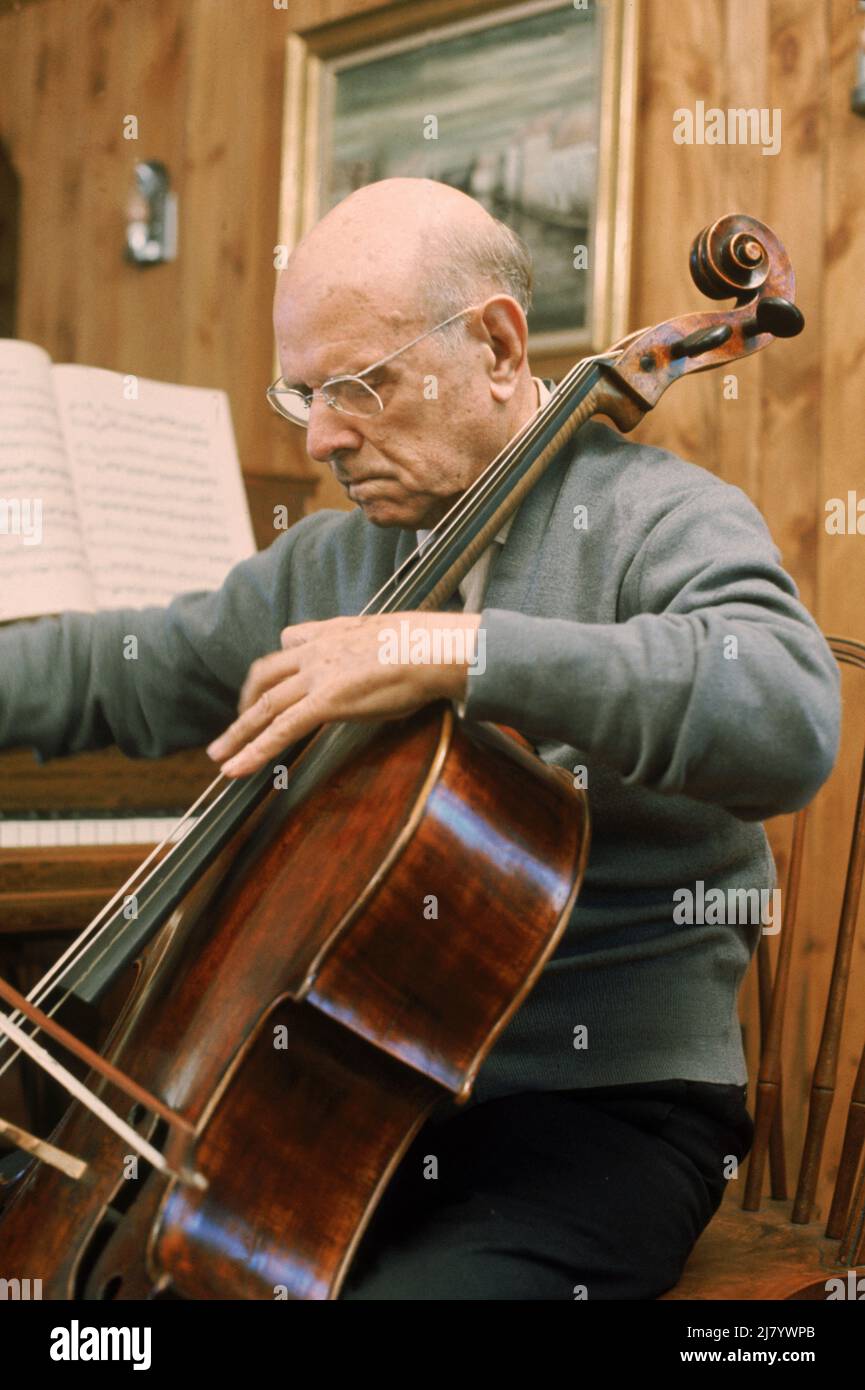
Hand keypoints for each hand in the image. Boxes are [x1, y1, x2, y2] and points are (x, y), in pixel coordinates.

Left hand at [205, 611, 482, 777]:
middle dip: (245, 703)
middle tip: (234, 727)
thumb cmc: (427, 648)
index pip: (288, 643)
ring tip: (219, 756)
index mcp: (331, 633)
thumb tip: (386, 663)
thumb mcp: (391, 639)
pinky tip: (236, 770)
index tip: (266, 687)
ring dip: (237, 733)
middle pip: (264, 675)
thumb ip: (373, 650)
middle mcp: (315, 651)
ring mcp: (316, 676)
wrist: (435, 648)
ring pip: (263, 707)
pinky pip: (279, 730)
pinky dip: (253, 751)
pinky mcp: (324, 701)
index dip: (274, 670)